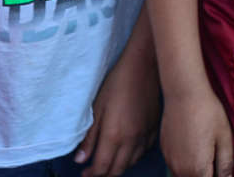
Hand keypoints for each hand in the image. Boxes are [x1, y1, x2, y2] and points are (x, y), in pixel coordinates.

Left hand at [74, 40, 160, 176]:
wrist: (143, 67)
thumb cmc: (117, 83)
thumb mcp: (96, 108)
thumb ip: (89, 137)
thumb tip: (80, 160)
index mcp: (114, 135)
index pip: (102, 167)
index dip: (91, 174)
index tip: (84, 173)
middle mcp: (131, 140)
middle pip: (117, 170)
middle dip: (104, 174)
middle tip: (94, 170)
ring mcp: (144, 136)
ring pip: (131, 163)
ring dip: (118, 166)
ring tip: (108, 160)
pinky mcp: (153, 130)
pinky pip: (143, 152)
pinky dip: (132, 157)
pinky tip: (126, 150)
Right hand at [159, 88, 233, 176]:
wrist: (184, 92)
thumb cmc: (208, 113)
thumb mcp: (225, 139)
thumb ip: (226, 165)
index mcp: (198, 170)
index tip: (221, 167)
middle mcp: (180, 170)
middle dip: (207, 174)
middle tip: (215, 158)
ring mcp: (170, 161)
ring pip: (184, 176)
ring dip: (196, 172)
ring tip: (206, 150)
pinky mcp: (164, 151)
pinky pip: (176, 166)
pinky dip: (186, 163)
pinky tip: (194, 146)